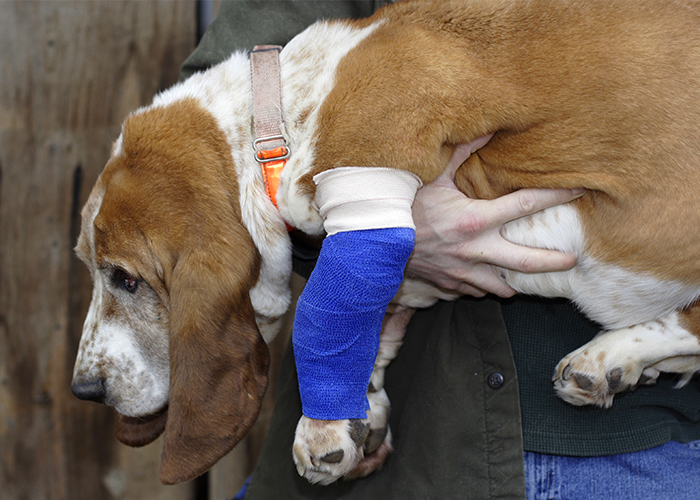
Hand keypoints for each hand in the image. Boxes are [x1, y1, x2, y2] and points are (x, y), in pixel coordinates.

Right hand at [407, 141, 583, 297]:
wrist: (373, 241)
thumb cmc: (403, 206)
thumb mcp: (432, 175)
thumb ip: (461, 153)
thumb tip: (487, 129)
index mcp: (475, 219)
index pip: (525, 205)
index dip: (555, 196)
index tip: (578, 190)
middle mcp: (475, 249)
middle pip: (525, 261)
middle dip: (552, 262)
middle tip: (572, 260)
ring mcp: (462, 271)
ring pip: (500, 285)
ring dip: (515, 284)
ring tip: (527, 283)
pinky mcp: (448, 283)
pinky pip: (473, 290)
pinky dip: (482, 287)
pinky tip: (485, 282)